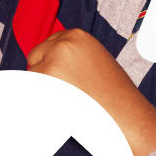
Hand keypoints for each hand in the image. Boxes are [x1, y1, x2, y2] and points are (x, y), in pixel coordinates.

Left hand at [27, 29, 155, 155]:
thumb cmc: (112, 97)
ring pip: (31, 78)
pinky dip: (40, 103)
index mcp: (77, 36)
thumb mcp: (94, 63)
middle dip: (43, 75)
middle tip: (67, 93)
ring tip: (70, 102)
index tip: (63, 79)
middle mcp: (62, 44)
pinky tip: (63, 108)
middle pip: (34, 58)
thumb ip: (70, 58)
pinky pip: (29, 92)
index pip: (47, 45)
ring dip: (43, 90)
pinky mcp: (44, 83)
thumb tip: (42, 65)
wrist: (126, 118)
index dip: (52, 64)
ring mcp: (51, 62)